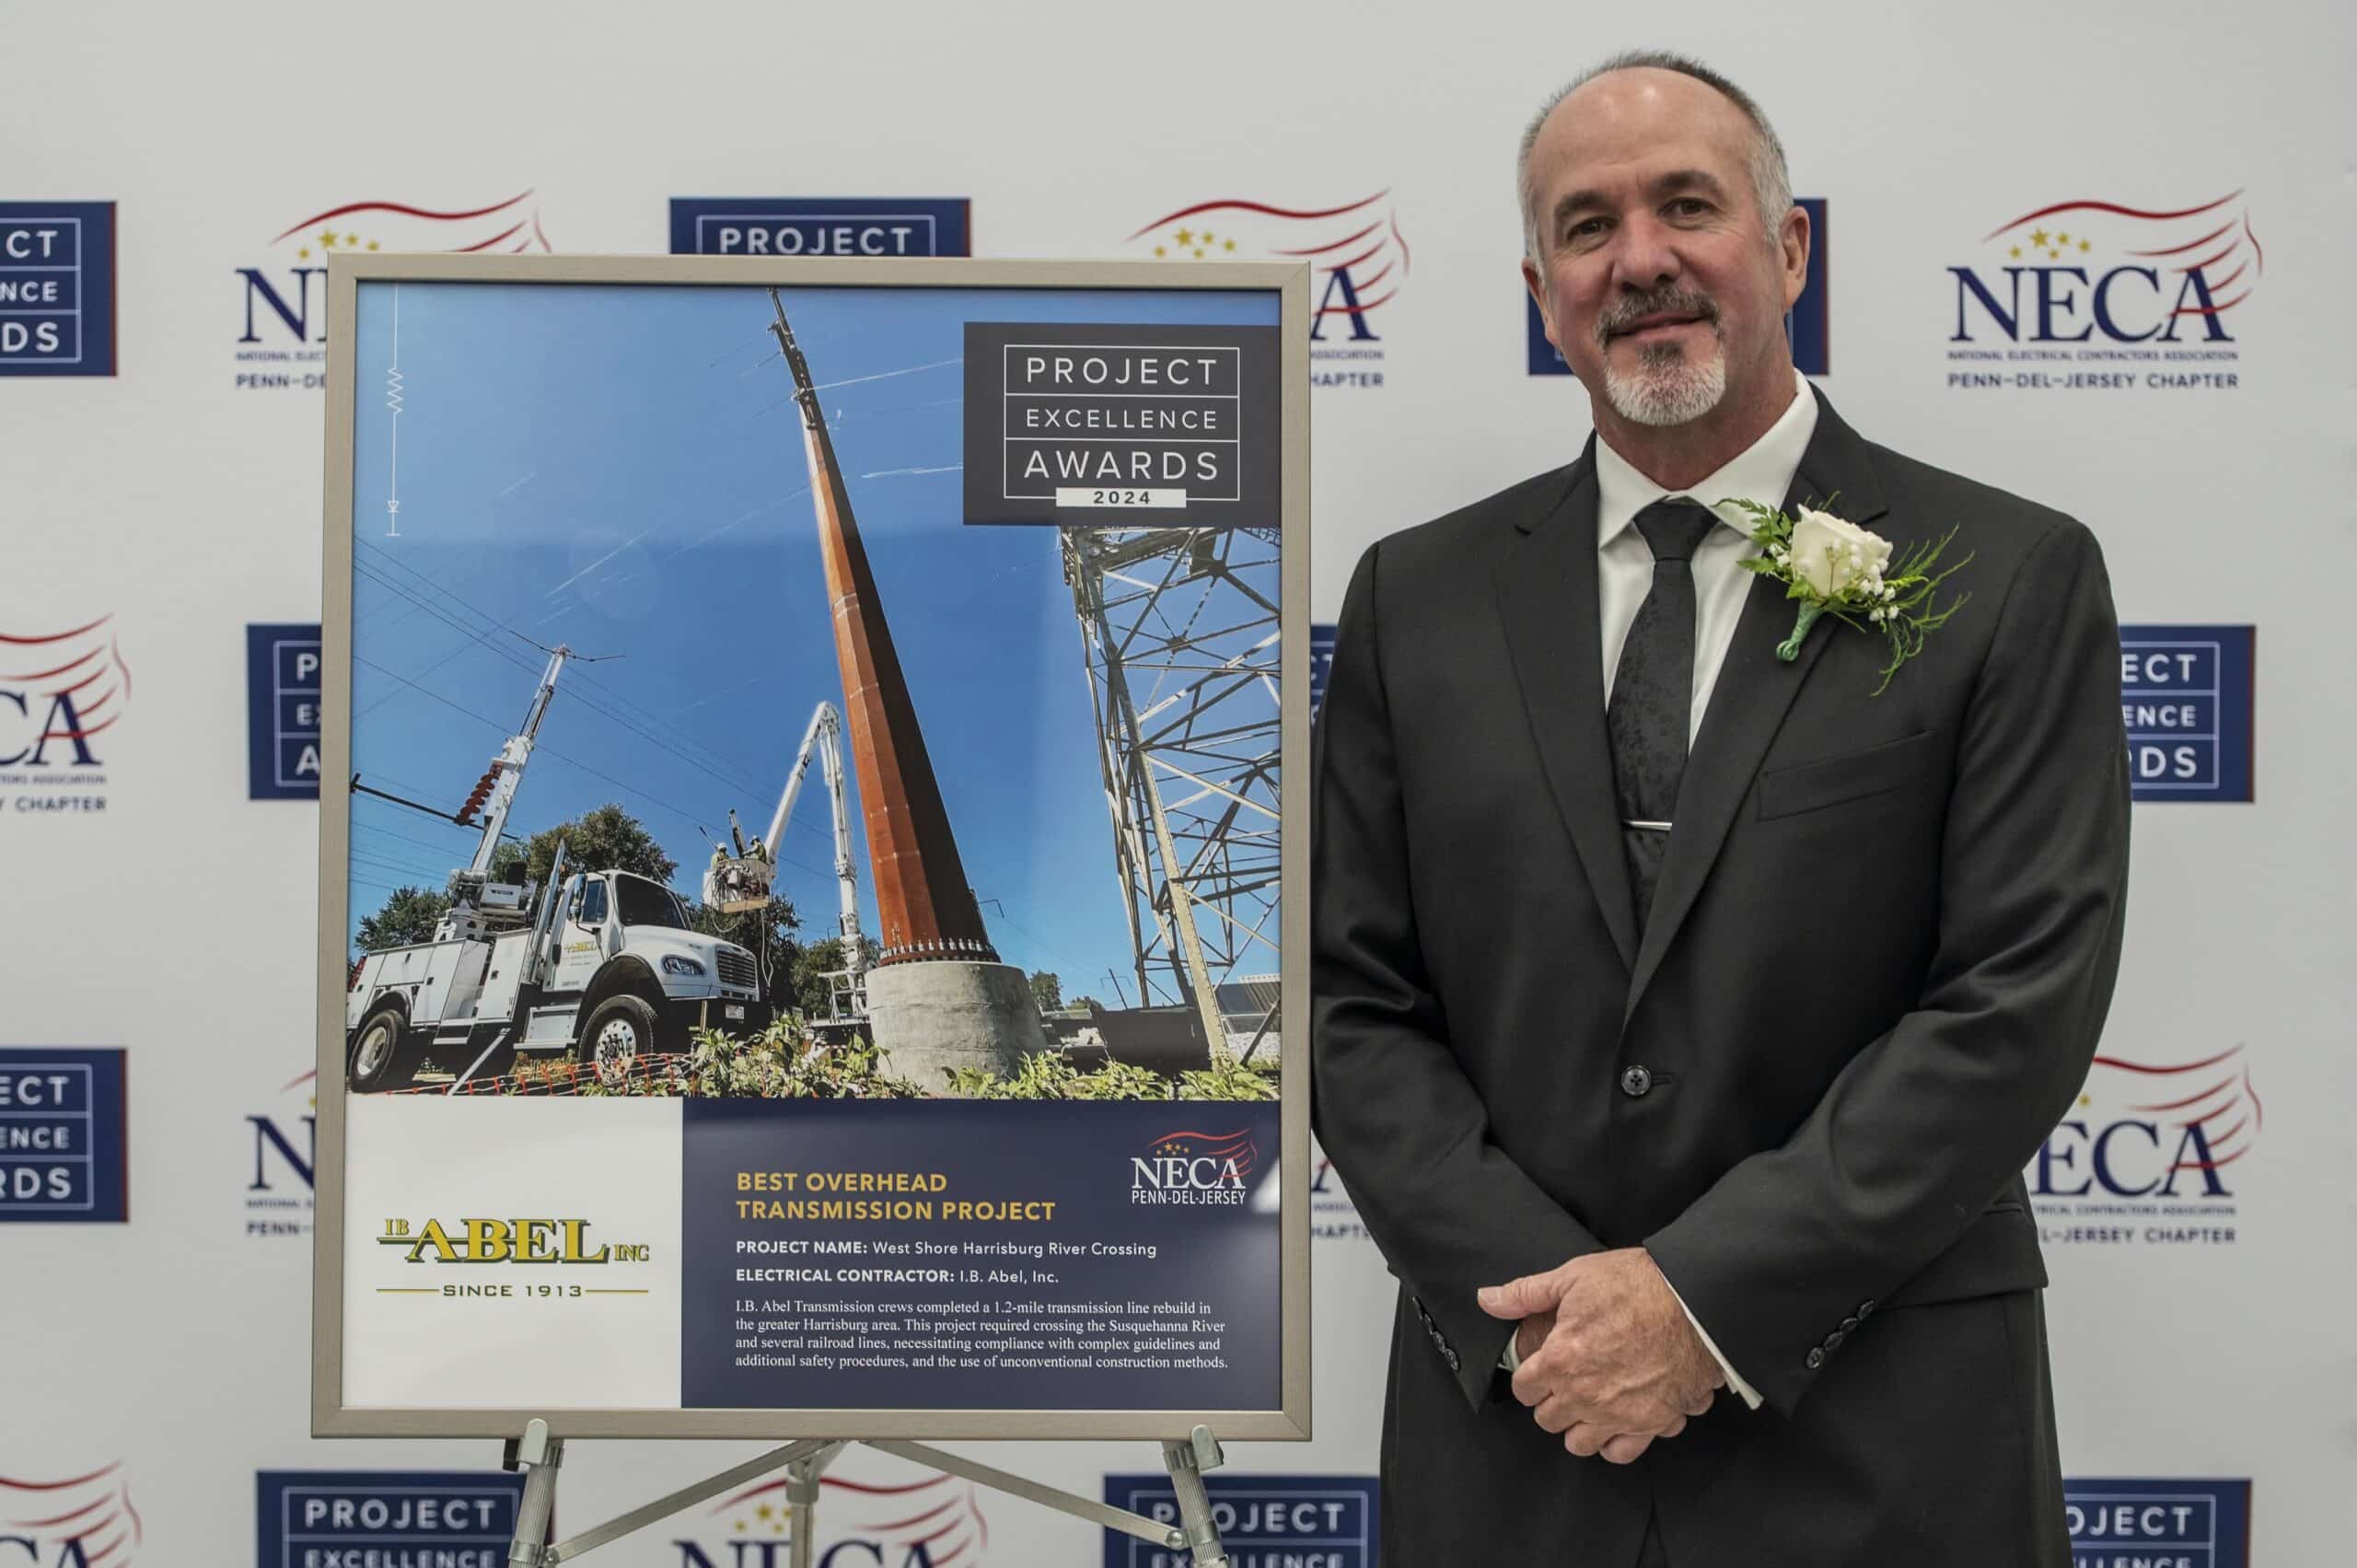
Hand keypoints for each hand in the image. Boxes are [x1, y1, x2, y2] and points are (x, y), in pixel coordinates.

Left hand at [1479, 1248, 1722, 1461]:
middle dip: (1550, 1401)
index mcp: (1560, 1360)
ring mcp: (1619, 1414)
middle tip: (1564, 1382)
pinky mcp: (1653, 1423)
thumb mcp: (1573, 1276)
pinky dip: (1615, 1442)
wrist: (1697, 1300)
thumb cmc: (1636, 1284)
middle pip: (1547, 1420)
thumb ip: (1525, 1293)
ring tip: (1587, 1404)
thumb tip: (1487, 1299)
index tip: (1540, 1368)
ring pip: (1579, 1443)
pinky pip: (1621, 1452)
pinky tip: (1616, 1422)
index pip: (1523, 1389)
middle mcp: (1585, 1396)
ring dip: (1578, 1426)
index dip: (1529, 1377)